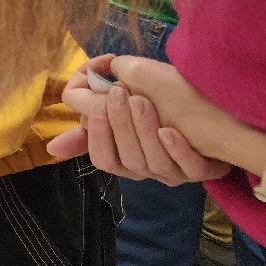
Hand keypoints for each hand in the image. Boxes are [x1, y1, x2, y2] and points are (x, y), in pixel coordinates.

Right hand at [54, 54, 231, 183]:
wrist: (215, 113)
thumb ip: (88, 129)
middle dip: (120, 125)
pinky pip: (187, 166)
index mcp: (125, 159)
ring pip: (153, 161)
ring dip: (145, 129)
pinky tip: (170, 131)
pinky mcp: (202, 170)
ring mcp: (174, 172)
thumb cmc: (162, 105)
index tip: (96, 105)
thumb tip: (50, 148)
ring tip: (142, 101)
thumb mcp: (120, 111)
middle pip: (126, 159)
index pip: (102, 158)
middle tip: (117, 93)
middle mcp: (147, 170)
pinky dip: (176, 149)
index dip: (97, 134)